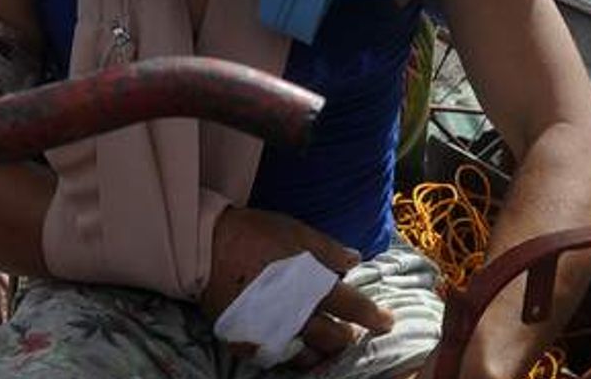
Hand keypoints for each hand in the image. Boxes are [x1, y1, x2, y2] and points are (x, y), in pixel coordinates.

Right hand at [200, 207, 392, 363]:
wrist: (205, 247)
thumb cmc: (254, 234)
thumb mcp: (296, 232)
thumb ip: (328, 250)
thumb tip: (354, 261)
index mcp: (311, 286)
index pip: (352, 308)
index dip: (373, 317)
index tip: (386, 322)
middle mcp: (296, 315)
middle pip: (333, 339)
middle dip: (346, 338)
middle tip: (349, 333)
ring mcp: (271, 332)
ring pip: (307, 356)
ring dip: (321, 353)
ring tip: (325, 347)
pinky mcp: (248, 341)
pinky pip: (276, 359)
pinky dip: (290, 356)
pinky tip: (293, 350)